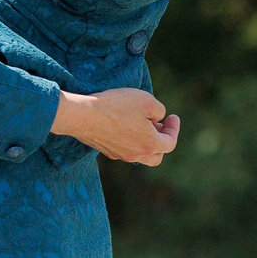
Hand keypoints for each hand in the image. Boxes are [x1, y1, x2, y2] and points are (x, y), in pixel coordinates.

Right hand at [51, 88, 179, 165]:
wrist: (83, 116)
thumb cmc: (116, 106)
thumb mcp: (146, 100)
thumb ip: (159, 110)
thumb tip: (157, 118)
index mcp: (150, 145)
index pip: (170, 143)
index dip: (174, 129)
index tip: (172, 116)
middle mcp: (136, 155)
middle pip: (157, 156)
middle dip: (161, 141)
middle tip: (158, 125)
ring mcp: (120, 155)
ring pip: (139, 154)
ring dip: (145, 141)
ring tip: (142, 124)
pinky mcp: (106, 151)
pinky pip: (124, 150)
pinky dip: (130, 141)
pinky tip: (124, 126)